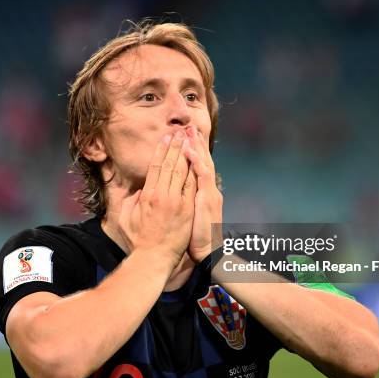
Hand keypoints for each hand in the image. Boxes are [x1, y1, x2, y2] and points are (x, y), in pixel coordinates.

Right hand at [118, 130, 196, 268]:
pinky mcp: (187, 209)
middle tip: (180, 131)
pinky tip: (198, 160)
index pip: (156, 167)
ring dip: (186, 154)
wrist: (156, 257)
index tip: (165, 138)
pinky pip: (192, 186)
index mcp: (147, 195)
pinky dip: (194, 172)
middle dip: (176, 146)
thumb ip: (131, 202)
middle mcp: (162, 195)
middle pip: (171, 165)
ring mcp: (176, 202)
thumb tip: (139, 191)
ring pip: (182, 172)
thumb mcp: (127, 219)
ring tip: (190, 140)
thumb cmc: (139, 240)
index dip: (161, 151)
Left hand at [184, 126, 222, 262]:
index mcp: (201, 192)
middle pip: (202, 160)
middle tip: (188, 125)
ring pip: (204, 163)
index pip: (196, 166)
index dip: (191, 151)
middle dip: (195, 142)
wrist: (207, 252)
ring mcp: (209, 193)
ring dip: (197, 147)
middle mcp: (208, 189)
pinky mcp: (208, 199)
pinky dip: (196, 162)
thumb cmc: (193, 237)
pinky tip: (189, 151)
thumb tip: (168, 192)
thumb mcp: (187, 215)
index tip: (183, 136)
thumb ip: (181, 201)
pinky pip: (202, 176)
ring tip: (189, 131)